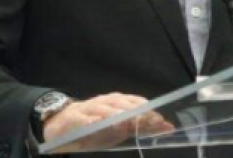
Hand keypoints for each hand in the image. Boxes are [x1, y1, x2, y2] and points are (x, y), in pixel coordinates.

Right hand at [42, 93, 175, 152]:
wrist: (63, 125)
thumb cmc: (97, 127)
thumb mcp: (121, 130)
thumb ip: (144, 128)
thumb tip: (169, 127)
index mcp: (118, 103)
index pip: (136, 103)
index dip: (147, 110)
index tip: (159, 120)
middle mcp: (105, 102)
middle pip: (121, 103)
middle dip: (133, 111)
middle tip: (144, 120)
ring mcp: (89, 108)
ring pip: (103, 108)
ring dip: (113, 113)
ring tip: (122, 121)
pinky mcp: (74, 117)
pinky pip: (81, 118)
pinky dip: (88, 120)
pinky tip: (94, 124)